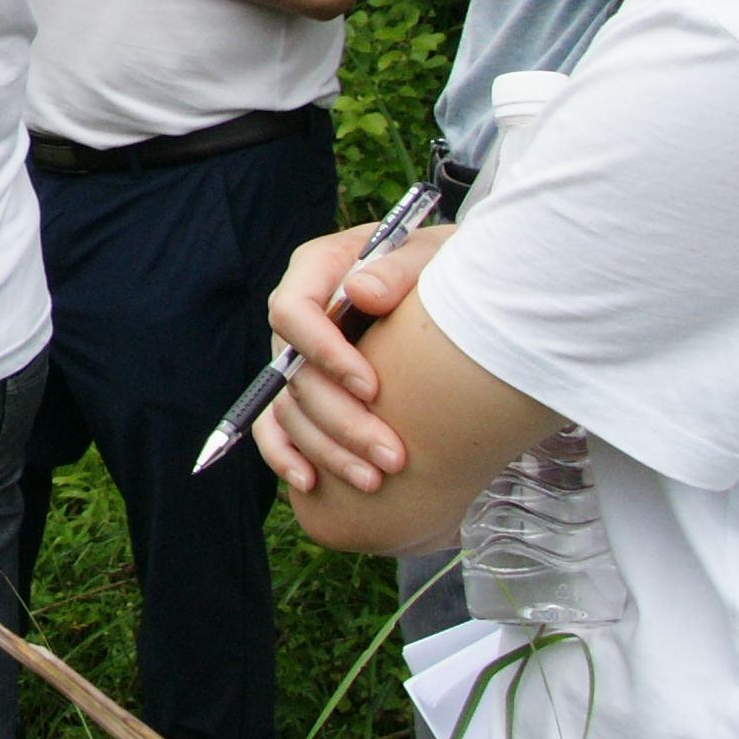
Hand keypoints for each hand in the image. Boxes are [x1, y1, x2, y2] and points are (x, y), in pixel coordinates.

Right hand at [252, 223, 451, 496]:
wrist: (462, 293)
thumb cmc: (445, 266)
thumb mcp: (434, 255)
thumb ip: (400, 267)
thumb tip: (362, 292)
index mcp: (318, 271)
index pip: (292, 312)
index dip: (323, 354)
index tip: (374, 389)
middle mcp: (299, 318)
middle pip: (294, 375)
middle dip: (340, 421)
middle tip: (392, 457)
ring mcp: (298, 358)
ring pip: (289, 410)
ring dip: (326, 450)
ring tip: (376, 480)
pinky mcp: (306, 393)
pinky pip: (277, 428)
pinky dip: (286, 457)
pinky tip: (311, 484)